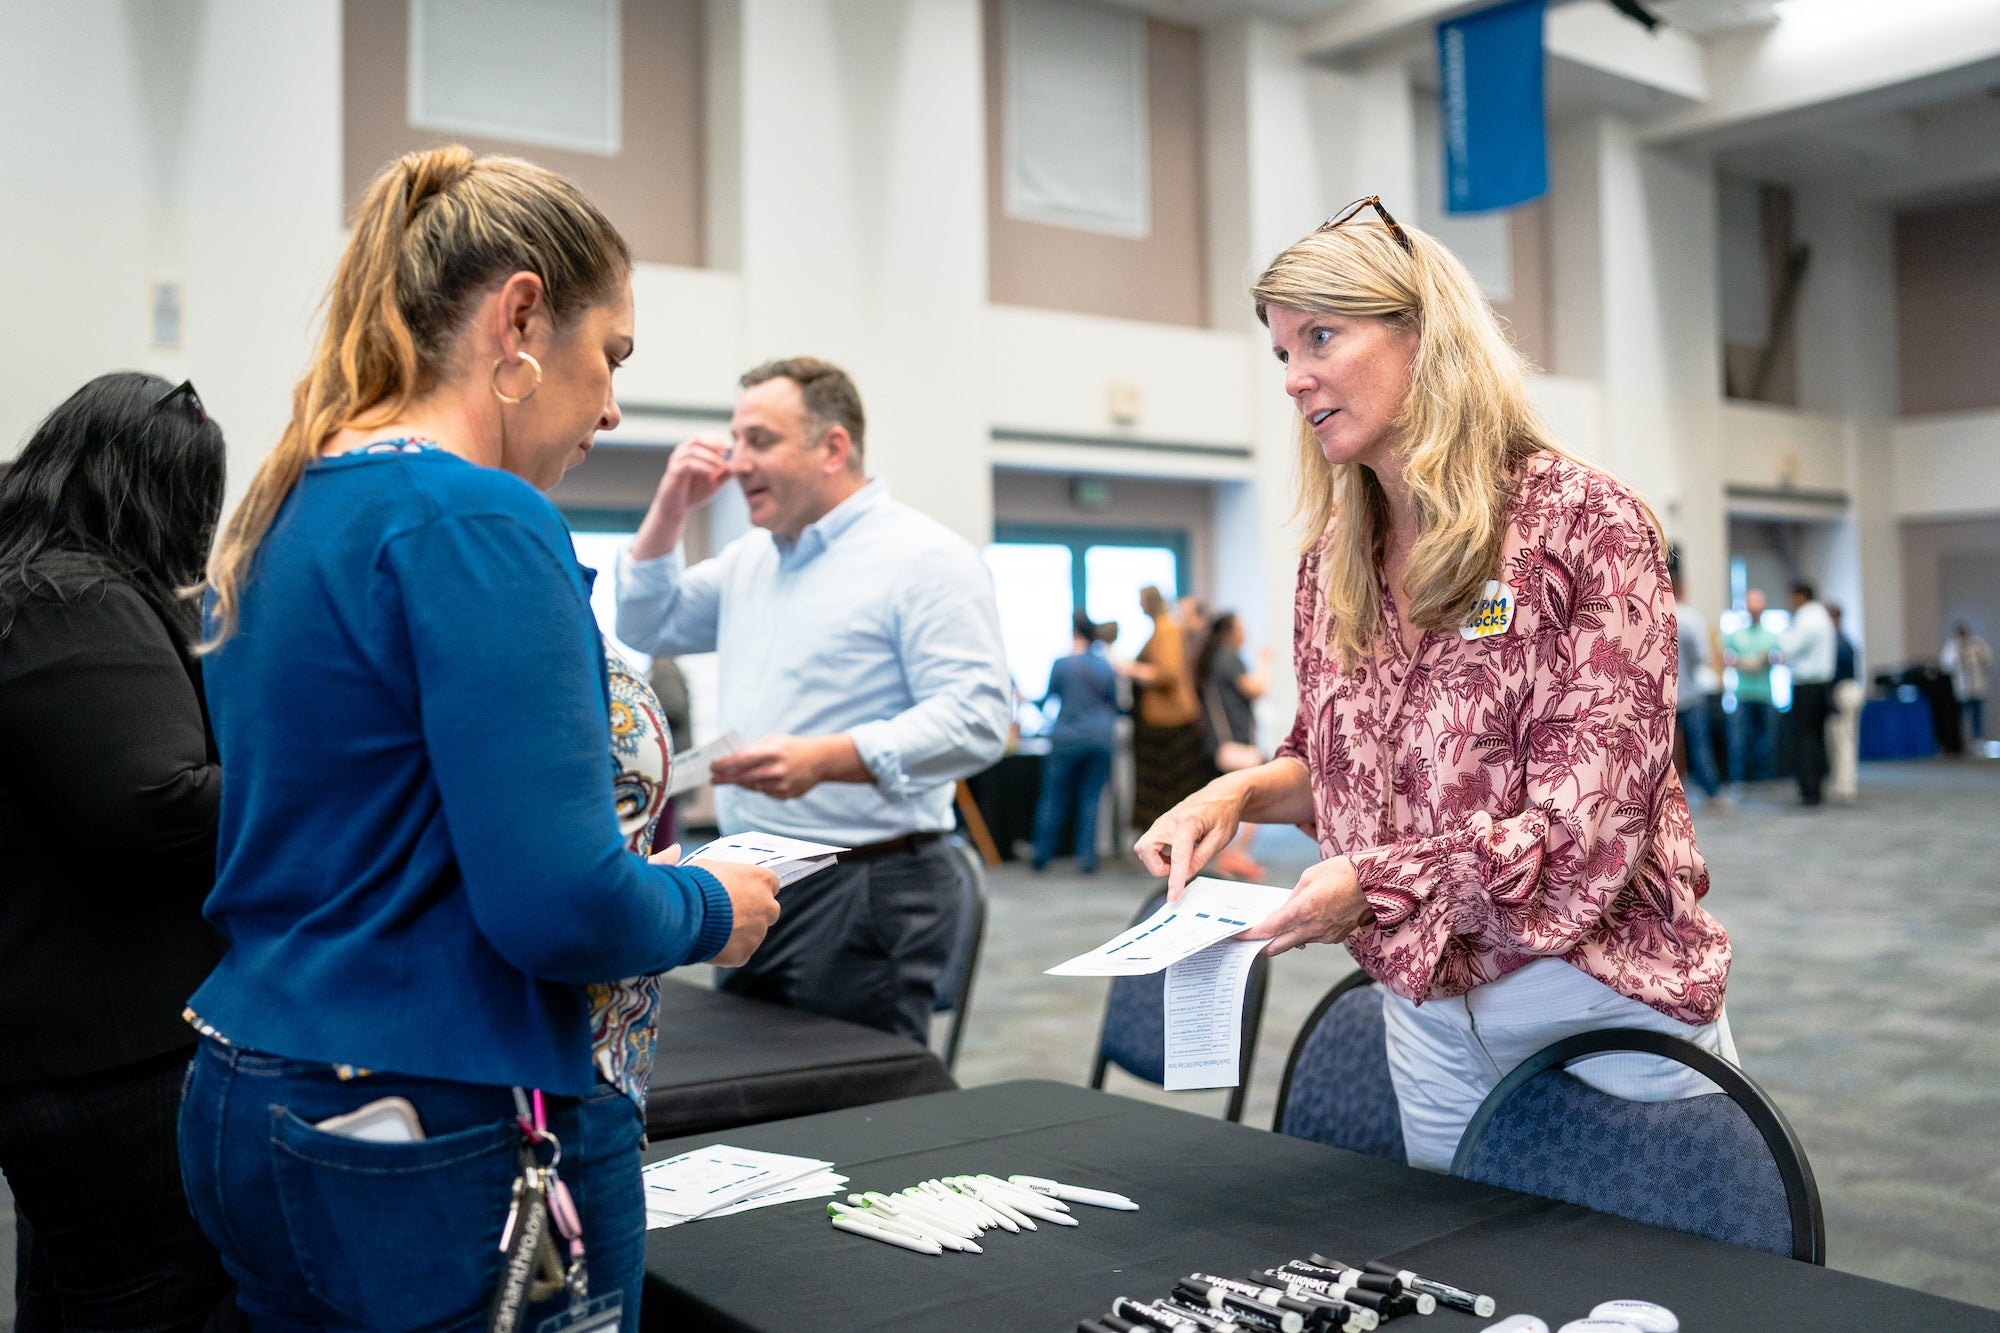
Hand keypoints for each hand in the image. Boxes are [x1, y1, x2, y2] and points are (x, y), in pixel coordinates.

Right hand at [630, 435, 732, 559]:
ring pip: (693, 450)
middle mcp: (682, 452)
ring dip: (710, 457)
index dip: (718, 439)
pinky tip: (711, 474)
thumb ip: (725, 473)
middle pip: (698, 439)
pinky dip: (702, 467)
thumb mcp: (714, 482)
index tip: (730, 447)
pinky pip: (688, 464)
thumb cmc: (694, 492)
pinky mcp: (674, 472)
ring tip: (721, 466)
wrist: (675, 508)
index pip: (705, 437)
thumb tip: (741, 465)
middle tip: (727, 452)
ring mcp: (676, 461)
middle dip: (714, 444)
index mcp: (691, 451)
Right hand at [685, 857, 780, 966]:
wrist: (685, 913)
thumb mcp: (708, 866)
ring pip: (754, 934)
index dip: (754, 889)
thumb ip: (721, 872)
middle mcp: (767, 906)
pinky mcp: (745, 952)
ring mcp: (758, 932)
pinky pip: (740, 952)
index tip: (743, 892)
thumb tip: (703, 867)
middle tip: (730, 912)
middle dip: (753, 912)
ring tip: (714, 927)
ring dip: (739, 932)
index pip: (770, 884)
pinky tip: (712, 942)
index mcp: (762, 879)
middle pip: (768, 911)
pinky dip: (728, 950)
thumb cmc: (697, 886)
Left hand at [709, 734, 858, 799]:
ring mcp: (781, 785)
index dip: (724, 764)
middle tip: (713, 779)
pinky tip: (763, 779)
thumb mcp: (774, 741)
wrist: (820, 760)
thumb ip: (753, 749)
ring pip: (752, 786)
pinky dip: (759, 786)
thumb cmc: (792, 748)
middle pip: (742, 777)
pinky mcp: (785, 795)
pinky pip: (764, 792)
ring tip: (731, 778)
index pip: (741, 759)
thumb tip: (730, 760)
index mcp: (772, 752)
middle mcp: (776, 770)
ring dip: (740, 783)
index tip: (712, 766)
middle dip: (725, 778)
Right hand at [1133, 781, 1247, 900]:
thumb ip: (1201, 859)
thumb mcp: (1220, 839)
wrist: (1221, 795)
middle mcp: (1169, 820)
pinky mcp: (1160, 825)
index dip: (1175, 880)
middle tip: (1180, 869)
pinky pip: (1149, 845)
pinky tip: (1176, 854)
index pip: (1178, 857)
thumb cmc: (1223, 814)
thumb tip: (1184, 875)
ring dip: (1159, 862)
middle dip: (1159, 868)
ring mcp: (1161, 822)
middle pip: (1146, 850)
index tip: (1173, 896)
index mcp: (1188, 822)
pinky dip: (1159, 855)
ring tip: (1181, 860)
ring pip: (1144, 849)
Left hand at [1237, 856, 1372, 955]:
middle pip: (1276, 946)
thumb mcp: (1308, 877)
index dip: (1250, 935)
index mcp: (1302, 911)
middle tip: (1251, 938)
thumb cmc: (1342, 873)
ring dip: (1285, 936)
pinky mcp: (1336, 938)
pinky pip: (1313, 939)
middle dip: (1261, 944)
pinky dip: (1304, 932)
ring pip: (1295, 942)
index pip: (1267, 930)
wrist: (1376, 882)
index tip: (1237, 936)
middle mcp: (1312, 928)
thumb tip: (1283, 911)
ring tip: (1281, 921)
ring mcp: (1325, 936)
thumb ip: (1292, 898)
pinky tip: (1307, 918)